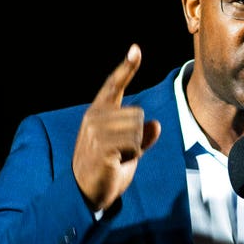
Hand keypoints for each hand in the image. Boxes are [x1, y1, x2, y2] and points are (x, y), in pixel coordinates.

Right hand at [72, 43, 160, 210]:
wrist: (87, 193)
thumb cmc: (108, 169)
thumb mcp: (129, 150)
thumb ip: (141, 136)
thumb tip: (156, 125)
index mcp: (98, 113)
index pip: (114, 85)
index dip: (126, 68)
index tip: (135, 49)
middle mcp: (94, 117)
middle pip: (138, 114)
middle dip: (137, 137)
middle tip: (119, 153)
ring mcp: (96, 131)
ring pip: (138, 129)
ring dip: (135, 148)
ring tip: (117, 158)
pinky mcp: (102, 146)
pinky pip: (135, 144)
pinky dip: (133, 156)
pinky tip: (116, 163)